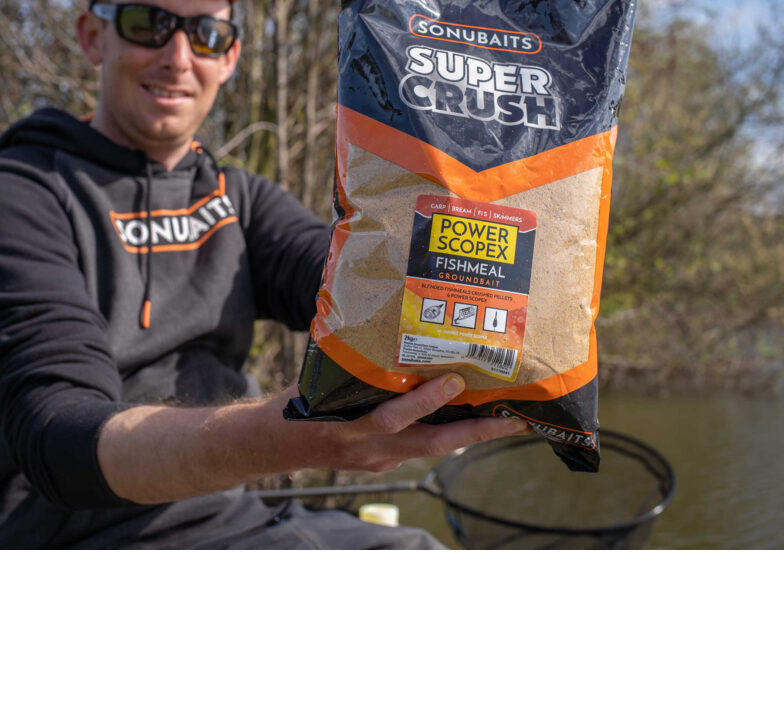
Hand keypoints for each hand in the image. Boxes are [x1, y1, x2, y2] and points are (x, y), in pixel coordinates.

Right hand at [291, 372, 531, 473]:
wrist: (271, 444)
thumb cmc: (296, 401)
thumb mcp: (320, 377)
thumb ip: (353, 360)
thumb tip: (382, 319)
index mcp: (351, 423)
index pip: (393, 416)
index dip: (426, 402)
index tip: (455, 380)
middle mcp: (370, 447)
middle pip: (430, 445)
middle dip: (475, 433)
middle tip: (512, 419)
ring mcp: (377, 460)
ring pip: (430, 449)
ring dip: (468, 435)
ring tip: (504, 419)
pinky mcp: (380, 464)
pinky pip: (417, 448)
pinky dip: (442, 433)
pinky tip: (464, 419)